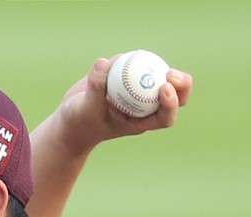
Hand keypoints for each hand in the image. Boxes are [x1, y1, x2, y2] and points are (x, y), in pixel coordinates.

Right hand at [56, 56, 192, 156]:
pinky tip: (116, 61)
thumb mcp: (85, 109)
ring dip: (156, 65)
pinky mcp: (128, 76)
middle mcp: (144, 106)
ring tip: (136, 59)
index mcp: (140, 121)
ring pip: (159, 75)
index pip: (165, 116)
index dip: (172, 102)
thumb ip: (95, 88)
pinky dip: (131, 58)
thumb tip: (105, 63)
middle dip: (180, 83)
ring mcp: (138, 90)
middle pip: (175, 95)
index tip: (164, 87)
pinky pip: (137, 63)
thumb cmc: (79, 122)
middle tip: (170, 72)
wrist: (70, 118)